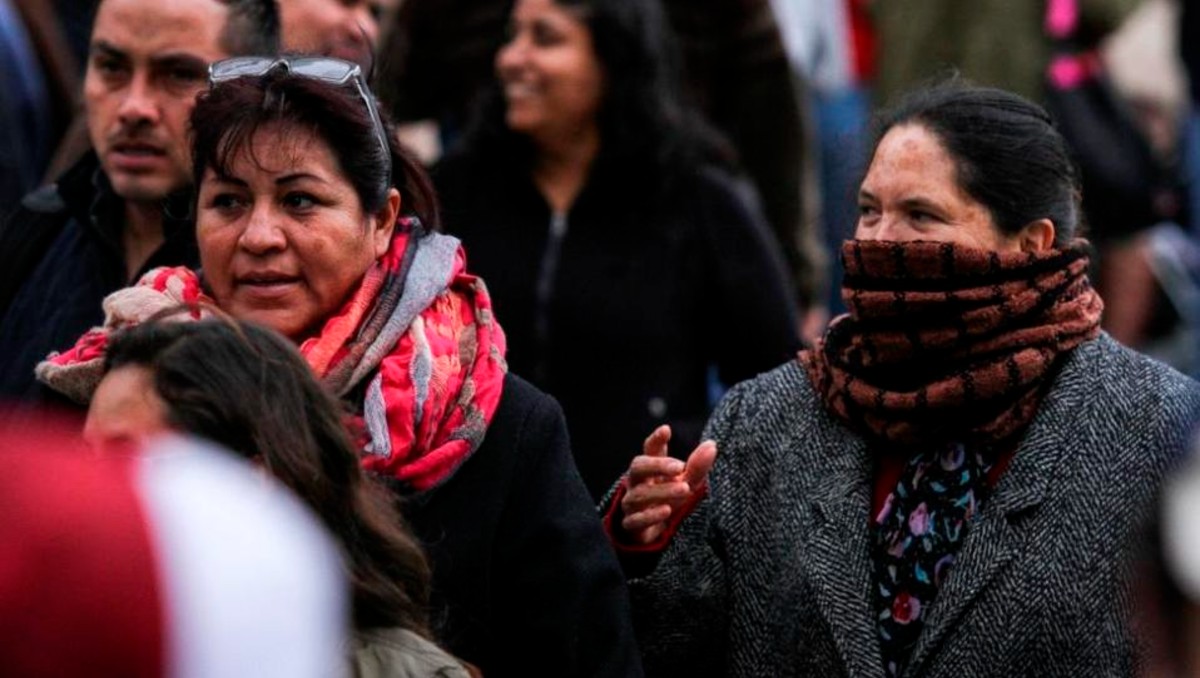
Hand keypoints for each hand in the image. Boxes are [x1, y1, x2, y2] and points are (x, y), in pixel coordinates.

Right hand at [620, 425, 717, 544]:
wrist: (652, 532)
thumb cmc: (669, 499)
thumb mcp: (686, 482)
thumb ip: (697, 466)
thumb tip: (711, 445)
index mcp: (650, 468)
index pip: (649, 450)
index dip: (656, 440)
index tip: (666, 430)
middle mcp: (637, 483)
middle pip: (638, 467)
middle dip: (657, 466)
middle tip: (680, 467)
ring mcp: (631, 504)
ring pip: (639, 494)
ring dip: (662, 491)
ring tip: (684, 489)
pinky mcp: (631, 525)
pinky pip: (635, 520)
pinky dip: (650, 515)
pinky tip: (666, 511)